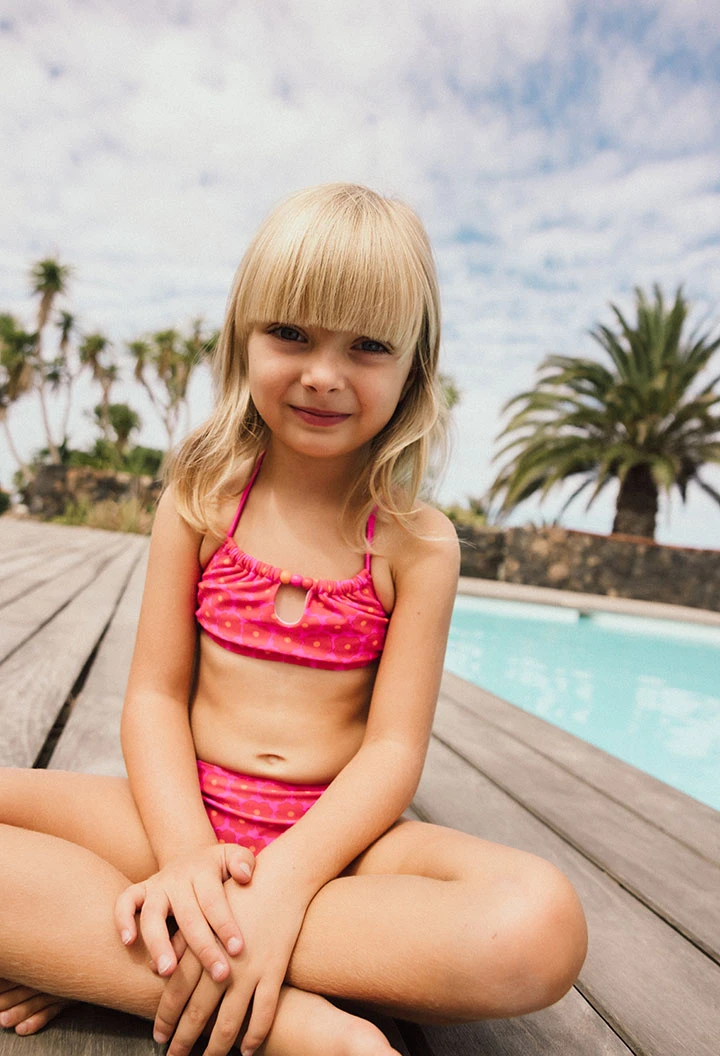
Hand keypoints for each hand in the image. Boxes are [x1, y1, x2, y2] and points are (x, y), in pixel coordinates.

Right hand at [115, 843, 255, 982]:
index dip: (225, 925)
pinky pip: (124, 902)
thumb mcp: (234, 856)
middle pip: (188, 915)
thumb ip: (243, 862)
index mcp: (203, 871)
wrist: (191, 857)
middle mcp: (177, 878)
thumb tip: (244, 877)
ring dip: (159, 943)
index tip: (238, 950)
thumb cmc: (219, 868)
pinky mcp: (139, 892)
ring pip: (152, 914)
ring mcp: (156, 886)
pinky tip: (129, 943)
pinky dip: (123, 919)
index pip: (214, 901)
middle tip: (219, 974)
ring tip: (168, 971)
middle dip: (203, 947)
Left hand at [153, 876, 306, 1055]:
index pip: (175, 990)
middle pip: (198, 1011)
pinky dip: (256, 1035)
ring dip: (217, 1047)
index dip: (166, 1017)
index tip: (159, 1036)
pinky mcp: (274, 969)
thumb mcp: (205, 910)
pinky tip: (248, 1049)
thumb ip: (183, 940)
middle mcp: (221, 961)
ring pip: (229, 1021)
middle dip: (184, 1039)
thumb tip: (157, 968)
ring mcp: (249, 969)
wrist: (280, 876)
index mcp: (200, 946)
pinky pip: (264, 1013)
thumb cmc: (239, 892)